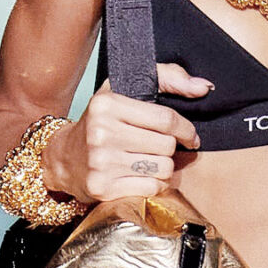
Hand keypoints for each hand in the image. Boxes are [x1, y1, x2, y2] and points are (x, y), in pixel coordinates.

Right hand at [44, 63, 211, 204]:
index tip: (189, 136)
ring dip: (164, 168)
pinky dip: (154, 184)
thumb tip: (203, 87)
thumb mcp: (123, 90)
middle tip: (160, 149)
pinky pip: (151, 189)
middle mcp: (102, 133)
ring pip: (163, 169)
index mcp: (107, 105)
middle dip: (170, 149)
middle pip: (166, 146)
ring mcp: (101, 163)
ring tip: (150, 161)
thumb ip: (167, 78)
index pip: (166, 119)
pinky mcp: (103, 188)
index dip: (186, 129)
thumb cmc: (102, 122)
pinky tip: (141, 176)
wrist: (64, 158)